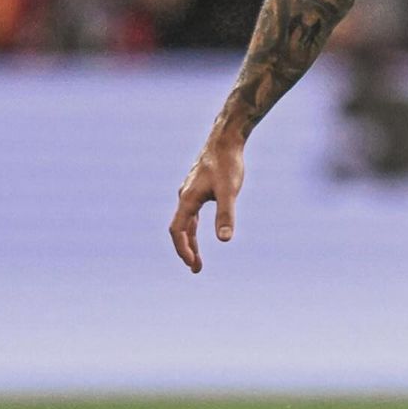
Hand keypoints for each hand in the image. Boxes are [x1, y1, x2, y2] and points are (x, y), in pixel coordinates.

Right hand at [169, 135, 244, 273]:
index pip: (178, 231)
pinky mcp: (198, 186)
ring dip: (190, 240)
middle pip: (180, 229)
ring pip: (186, 221)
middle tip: (196, 269)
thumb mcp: (229, 191)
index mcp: (188, 199)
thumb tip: (224, 240)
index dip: (183, 249)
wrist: (226, 139)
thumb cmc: (228, 163)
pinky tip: (201, 231)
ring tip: (198, 258)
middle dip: (186, 250)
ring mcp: (190, 191)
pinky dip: (194, 226)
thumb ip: (226, 215)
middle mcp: (184, 196)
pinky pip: (192, 212)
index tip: (193, 264)